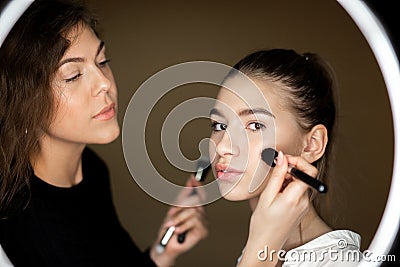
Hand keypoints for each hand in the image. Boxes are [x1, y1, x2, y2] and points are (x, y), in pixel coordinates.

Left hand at [150, 175, 207, 266]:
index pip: (200, 194)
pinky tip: (178, 231)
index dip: (198, 185)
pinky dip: (183, 225)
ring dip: (179, 218)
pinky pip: (195, 222)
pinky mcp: (203, 231)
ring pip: (194, 212)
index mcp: (195, 208)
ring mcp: (203, 222)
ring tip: (172, 225)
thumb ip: (183, 195)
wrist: (166, 244)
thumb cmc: (170, 228)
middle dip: (182, 206)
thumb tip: (190, 180)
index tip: (193, 177)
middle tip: (171, 212)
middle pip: (197, 201)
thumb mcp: (174, 208)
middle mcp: (201, 214)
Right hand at [239, 151, 316, 265]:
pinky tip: (277, 195)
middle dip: (291, 170)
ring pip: (300, 183)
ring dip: (288, 180)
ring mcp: (304, 206)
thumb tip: (282, 158)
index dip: (298, 161)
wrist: (266, 242)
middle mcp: (304, 201)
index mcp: (295, 197)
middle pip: (305, 176)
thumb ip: (277, 176)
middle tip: (276, 172)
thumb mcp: (266, 196)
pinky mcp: (302, 208)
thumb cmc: (263, 224)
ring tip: (274, 188)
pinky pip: (298, 191)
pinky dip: (288, 188)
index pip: (308, 172)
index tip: (285, 159)